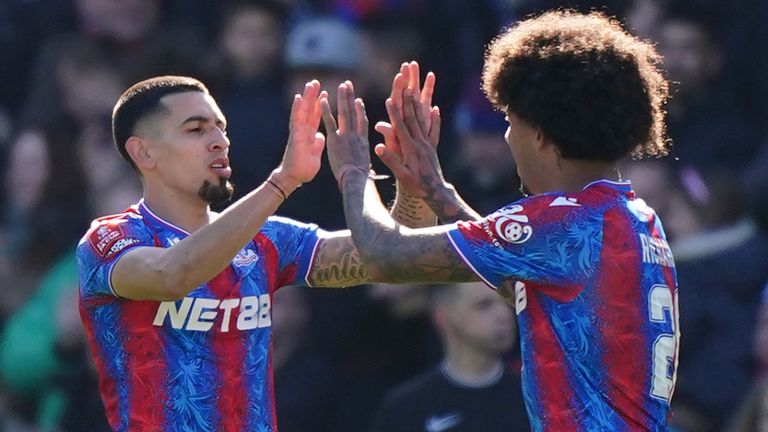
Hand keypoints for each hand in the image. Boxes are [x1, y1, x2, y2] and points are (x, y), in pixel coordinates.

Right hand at [274, 80, 326, 189]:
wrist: (294, 178)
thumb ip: (318, 143)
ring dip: (306, 97)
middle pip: (309, 109)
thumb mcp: (316, 153)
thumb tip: (321, 136)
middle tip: (316, 82)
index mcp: (310, 134)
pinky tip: (298, 97)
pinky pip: (296, 120)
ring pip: (302, 110)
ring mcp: (298, 131)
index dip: (321, 105)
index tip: (325, 93)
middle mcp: (303, 130)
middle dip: (313, 96)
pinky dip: (296, 108)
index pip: (316, 116)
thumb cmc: (304, 168)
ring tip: (310, 84)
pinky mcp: (295, 136)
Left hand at [321, 81, 371, 184]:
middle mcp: (355, 135)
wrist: (355, 178)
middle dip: (351, 97)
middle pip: (353, 112)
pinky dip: (325, 110)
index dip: (360, 110)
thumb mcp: (366, 167)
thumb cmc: (360, 178)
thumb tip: (369, 170)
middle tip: (348, 84)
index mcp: (363, 141)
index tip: (358, 100)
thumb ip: (365, 162)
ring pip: (344, 113)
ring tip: (341, 86)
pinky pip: (329, 122)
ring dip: (342, 98)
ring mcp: (345, 135)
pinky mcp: (334, 139)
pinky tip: (322, 100)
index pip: (362, 122)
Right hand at [374, 61, 441, 196]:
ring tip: (415, 90)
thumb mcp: (401, 175)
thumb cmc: (416, 186)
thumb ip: (391, 160)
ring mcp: (427, 144)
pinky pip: (434, 130)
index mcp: (410, 149)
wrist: (435, 192)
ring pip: (422, 120)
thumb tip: (379, 147)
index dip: (395, 113)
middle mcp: (420, 143)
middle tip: (405, 85)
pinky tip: (435, 108)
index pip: (400, 127)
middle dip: (408, 101)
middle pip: (413, 118)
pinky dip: (434, 118)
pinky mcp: (432, 147)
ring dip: (418, 104)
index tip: (390, 99)